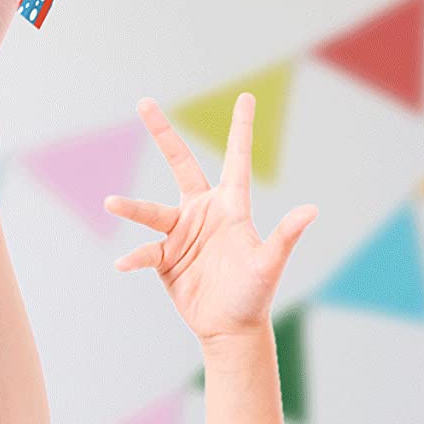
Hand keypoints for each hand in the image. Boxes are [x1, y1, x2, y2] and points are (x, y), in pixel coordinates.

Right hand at [109, 97, 316, 344]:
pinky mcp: (165, 257)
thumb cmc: (256, 294)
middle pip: (181, 164)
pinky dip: (135, 257)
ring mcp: (181, 233)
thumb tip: (312, 210)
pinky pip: (145, 252)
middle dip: (163, 134)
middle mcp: (204, 213)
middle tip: (145, 102)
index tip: (245, 96)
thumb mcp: (270, 263)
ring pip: (151, 210)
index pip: (237, 160)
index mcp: (232, 207)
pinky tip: (124, 264)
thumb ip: (286, 236)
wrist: (231, 327)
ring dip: (132, 207)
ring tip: (111, 202)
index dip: (241, 129)